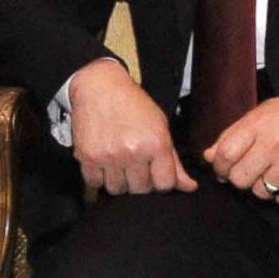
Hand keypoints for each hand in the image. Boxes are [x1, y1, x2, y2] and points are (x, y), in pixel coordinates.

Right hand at [68, 58, 195, 195]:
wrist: (100, 87)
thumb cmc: (134, 106)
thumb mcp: (160, 128)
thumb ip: (174, 161)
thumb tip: (190, 188)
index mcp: (156, 144)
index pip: (164, 185)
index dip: (160, 182)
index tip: (154, 173)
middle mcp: (133, 151)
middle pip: (140, 189)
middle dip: (139, 181)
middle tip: (134, 165)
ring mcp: (109, 155)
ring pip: (117, 189)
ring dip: (118, 181)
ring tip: (118, 163)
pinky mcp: (88, 156)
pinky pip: (95, 183)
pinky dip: (98, 177)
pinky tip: (103, 162)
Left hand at [203, 94, 278, 206]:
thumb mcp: (262, 114)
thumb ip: (233, 134)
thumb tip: (209, 156)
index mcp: (259, 125)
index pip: (226, 154)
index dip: (219, 166)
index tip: (222, 168)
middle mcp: (275, 144)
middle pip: (240, 178)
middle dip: (239, 179)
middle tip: (248, 171)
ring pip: (259, 192)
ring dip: (261, 186)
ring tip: (271, 172)